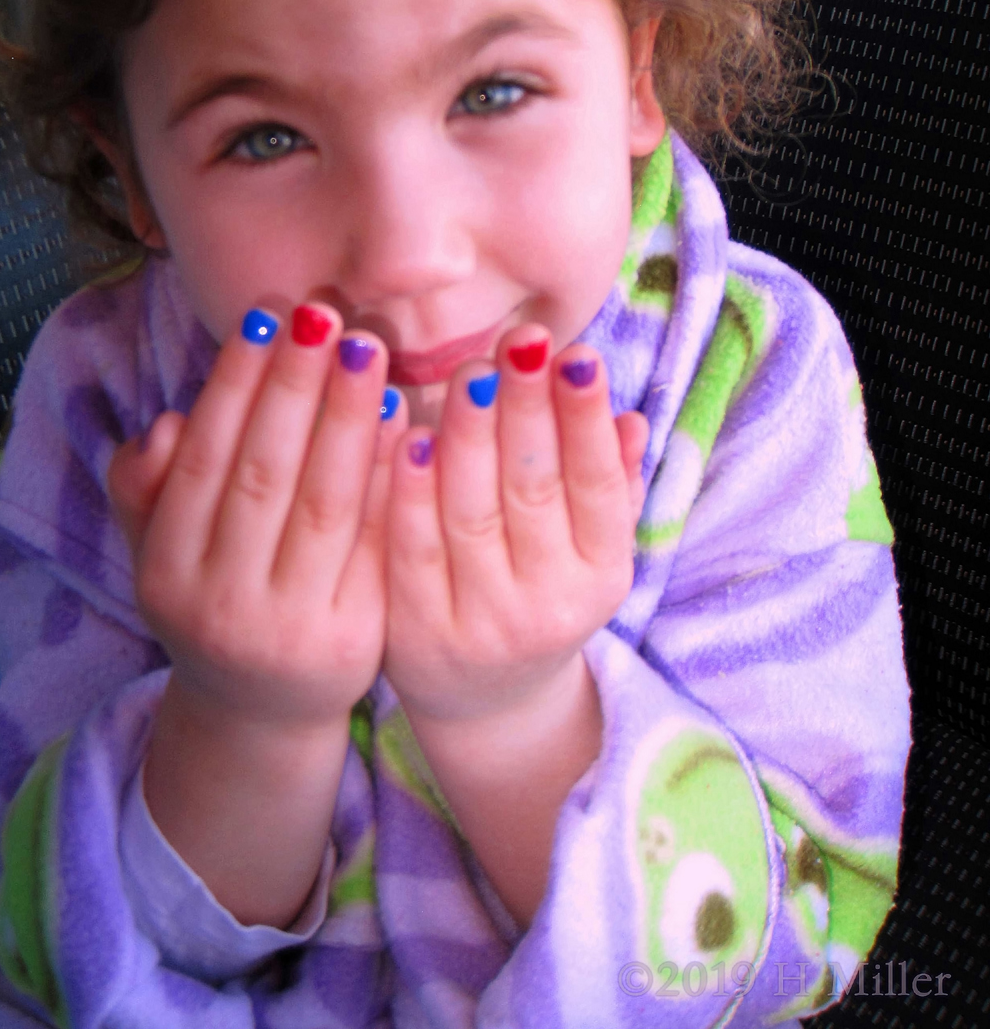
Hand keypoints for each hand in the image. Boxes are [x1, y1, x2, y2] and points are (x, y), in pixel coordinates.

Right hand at [108, 303, 400, 730]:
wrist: (262, 712)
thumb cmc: (212, 596)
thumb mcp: (158, 549)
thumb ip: (147, 487)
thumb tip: (169, 424)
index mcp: (167, 571)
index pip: (205, 458)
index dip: (237, 381)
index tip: (270, 314)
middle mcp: (221, 603)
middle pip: (265, 474)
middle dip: (296, 385)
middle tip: (325, 313)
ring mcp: (290, 627)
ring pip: (323, 506)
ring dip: (348, 418)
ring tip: (368, 347)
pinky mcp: (355, 640)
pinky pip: (374, 543)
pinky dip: (387, 477)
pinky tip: (404, 419)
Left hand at [383, 323, 646, 728]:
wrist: (484, 701)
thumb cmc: (539, 591)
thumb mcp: (589, 549)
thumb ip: (612, 483)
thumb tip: (631, 420)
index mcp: (602, 576)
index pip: (598, 486)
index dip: (585, 419)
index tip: (577, 353)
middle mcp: (549, 604)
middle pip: (534, 490)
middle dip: (528, 408)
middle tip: (519, 340)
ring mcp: (481, 622)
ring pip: (473, 512)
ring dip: (470, 434)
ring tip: (471, 370)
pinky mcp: (418, 632)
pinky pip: (413, 548)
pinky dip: (411, 490)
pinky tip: (409, 435)